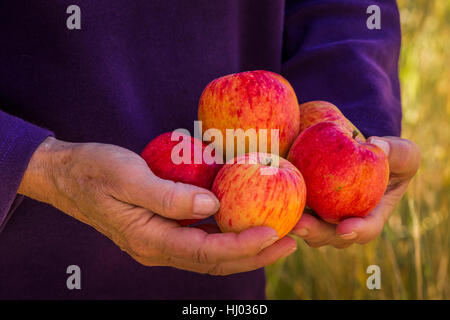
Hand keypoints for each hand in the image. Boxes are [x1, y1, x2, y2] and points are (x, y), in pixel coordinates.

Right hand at [18, 137, 296, 274]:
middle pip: (214, 261)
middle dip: (254, 255)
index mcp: (150, 240)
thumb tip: (213, 206)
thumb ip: (168, 196)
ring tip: (278, 236)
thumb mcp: (127, 177)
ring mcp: (160, 240)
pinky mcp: (162, 228)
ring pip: (210, 253)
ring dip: (244, 247)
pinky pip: (200, 238)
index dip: (241, 246)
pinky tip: (243, 221)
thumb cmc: (93, 171)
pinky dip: (226, 234)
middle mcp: (158, 247)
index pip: (205, 252)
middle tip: (290, 242)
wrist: (65, 175)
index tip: (273, 233)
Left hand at [291, 136, 420, 248]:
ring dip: (294, 224)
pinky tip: (272, 195)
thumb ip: (396, 151)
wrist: (359, 154)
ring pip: (306, 227)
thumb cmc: (387, 157)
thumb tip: (376, 145)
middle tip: (301, 224)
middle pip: (328, 235)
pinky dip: (284, 204)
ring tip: (282, 216)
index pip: (366, 229)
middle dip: (314, 232)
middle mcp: (343, 223)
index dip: (357, 231)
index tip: (346, 228)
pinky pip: (293, 208)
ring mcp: (321, 217)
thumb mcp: (402, 152)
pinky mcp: (303, 204)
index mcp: (370, 217)